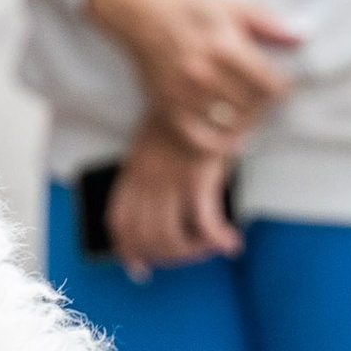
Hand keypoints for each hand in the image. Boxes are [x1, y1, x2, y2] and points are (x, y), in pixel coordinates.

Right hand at [85, 0, 297, 153]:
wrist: (141, 14)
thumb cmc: (191, 8)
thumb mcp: (233, 6)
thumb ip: (269, 23)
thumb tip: (302, 37)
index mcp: (223, 46)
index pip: (268, 84)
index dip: (281, 88)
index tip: (280, 86)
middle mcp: (202, 72)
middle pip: (251, 106)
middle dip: (263, 105)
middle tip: (262, 99)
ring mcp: (182, 91)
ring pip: (228, 123)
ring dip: (244, 122)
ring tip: (247, 112)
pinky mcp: (166, 105)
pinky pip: (198, 137)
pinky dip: (217, 143)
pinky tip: (230, 138)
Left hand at [108, 127, 240, 278]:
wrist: (200, 82)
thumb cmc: (182, 112)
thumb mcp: (153, 139)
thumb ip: (150, 167)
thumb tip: (157, 197)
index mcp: (133, 170)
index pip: (119, 223)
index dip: (128, 250)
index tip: (139, 268)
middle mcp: (146, 179)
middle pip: (144, 238)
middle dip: (165, 257)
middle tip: (187, 257)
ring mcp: (171, 180)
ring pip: (170, 238)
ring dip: (190, 253)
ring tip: (209, 248)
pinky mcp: (198, 177)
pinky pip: (205, 224)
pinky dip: (217, 241)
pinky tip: (230, 243)